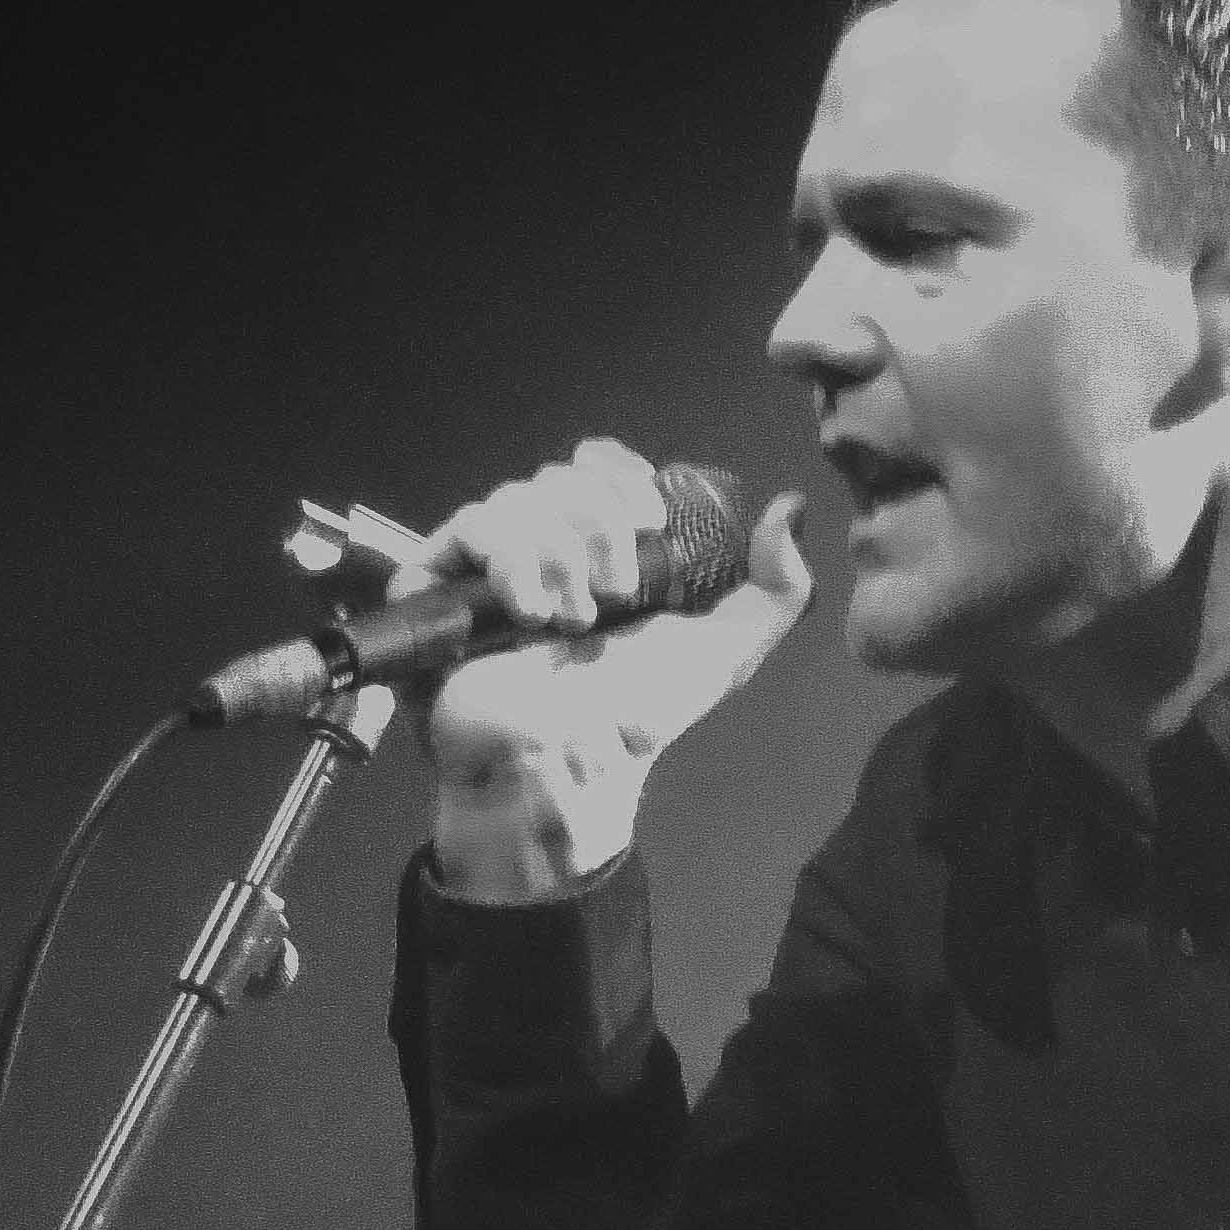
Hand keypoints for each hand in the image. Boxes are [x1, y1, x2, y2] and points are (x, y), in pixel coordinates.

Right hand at [412, 437, 813, 900]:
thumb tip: (791, 507)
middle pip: (559, 474)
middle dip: (600, 523)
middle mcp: (540, 546)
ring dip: (560, 554)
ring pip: (517, 497)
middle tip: (619, 591)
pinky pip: (472, 526)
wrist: (574, 766)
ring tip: (574, 620)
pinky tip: (532, 614)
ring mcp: (486, 565)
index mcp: (597, 546)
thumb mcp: (726, 650)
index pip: (595, 463)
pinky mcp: (439, 585)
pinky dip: (513, 562)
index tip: (651, 522)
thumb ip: (775, 587)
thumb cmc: (638, 715)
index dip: (621, 476)